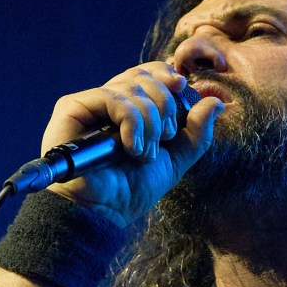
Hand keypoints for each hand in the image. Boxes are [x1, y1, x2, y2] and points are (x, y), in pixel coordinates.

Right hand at [40, 60, 223, 223]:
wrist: (105, 213)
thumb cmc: (131, 191)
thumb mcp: (174, 161)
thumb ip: (196, 133)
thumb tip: (214, 101)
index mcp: (128, 109)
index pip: (148, 73)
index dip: (166, 75)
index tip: (181, 87)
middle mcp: (106, 102)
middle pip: (144, 76)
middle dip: (163, 107)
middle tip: (162, 139)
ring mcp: (89, 104)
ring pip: (132, 87)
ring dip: (149, 123)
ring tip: (143, 154)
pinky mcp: (72, 108)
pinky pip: (114, 98)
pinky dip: (132, 123)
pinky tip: (130, 148)